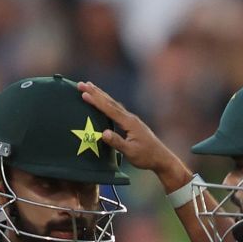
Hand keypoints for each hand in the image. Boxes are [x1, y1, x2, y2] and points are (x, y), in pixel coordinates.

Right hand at [78, 81, 192, 191]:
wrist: (161, 158)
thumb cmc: (146, 156)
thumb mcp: (131, 152)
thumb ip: (117, 142)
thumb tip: (103, 133)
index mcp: (129, 123)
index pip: (109, 109)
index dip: (96, 101)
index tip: (84, 93)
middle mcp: (130, 117)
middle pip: (110, 102)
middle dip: (95, 92)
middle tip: (81, 83)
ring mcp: (131, 119)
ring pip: (113, 103)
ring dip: (100, 94)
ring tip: (89, 86)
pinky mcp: (131, 123)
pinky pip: (116, 109)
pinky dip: (107, 102)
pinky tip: (104, 101)